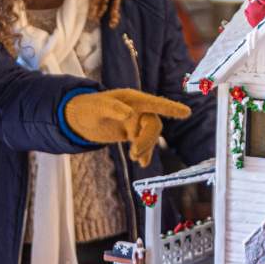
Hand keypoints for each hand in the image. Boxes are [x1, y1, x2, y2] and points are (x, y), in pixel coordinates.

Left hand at [64, 88, 190, 166]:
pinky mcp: (131, 133)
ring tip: (133, 158)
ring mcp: (135, 122)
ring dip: (145, 147)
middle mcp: (137, 110)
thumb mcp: (97, 107)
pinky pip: (143, 143)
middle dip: (147, 140)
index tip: (187, 112)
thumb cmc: (87, 107)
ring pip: (150, 136)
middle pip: (153, 124)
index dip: (171, 108)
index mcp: (132, 99)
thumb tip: (129, 114)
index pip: (155, 103)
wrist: (78, 118)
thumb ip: (112, 109)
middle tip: (134, 154)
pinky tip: (143, 163)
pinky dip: (145, 154)